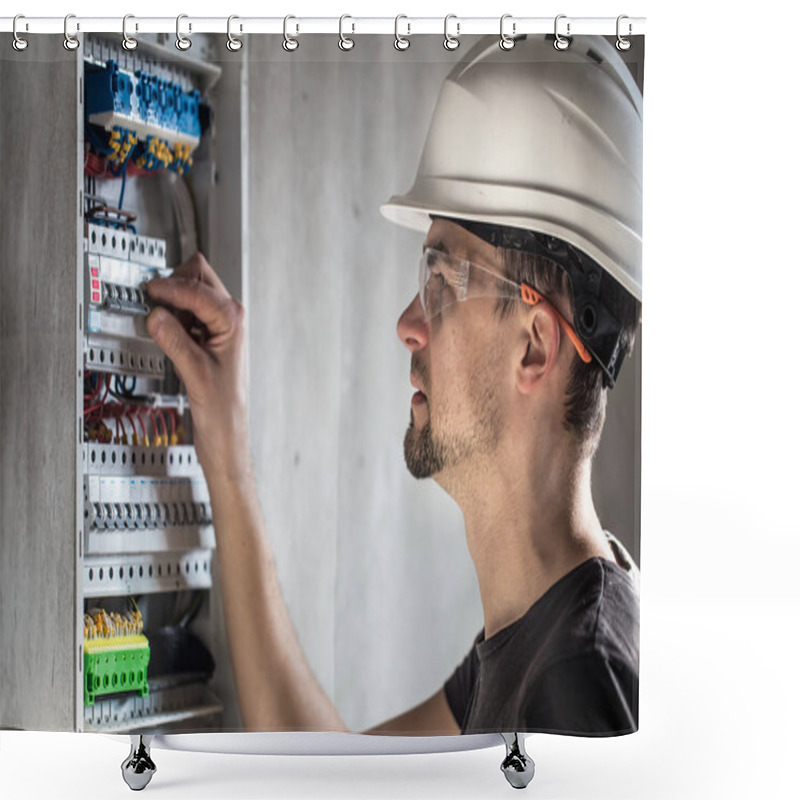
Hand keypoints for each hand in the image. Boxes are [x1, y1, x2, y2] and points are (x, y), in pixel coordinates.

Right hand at [145, 253, 249, 480]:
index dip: (170, 287)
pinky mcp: (207, 336)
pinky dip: (173, 315)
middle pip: (198, 277)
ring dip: (172, 301)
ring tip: (160, 323)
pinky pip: (185, 312)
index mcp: (233, 320)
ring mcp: (219, 326)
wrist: (226, 432)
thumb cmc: (221, 408)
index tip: (149, 290)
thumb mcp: (194, 371)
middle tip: (152, 300)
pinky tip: (166, 333)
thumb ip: (174, 340)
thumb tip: (155, 315)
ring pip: (191, 292)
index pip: (197, 289)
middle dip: (174, 284)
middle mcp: (230, 318)